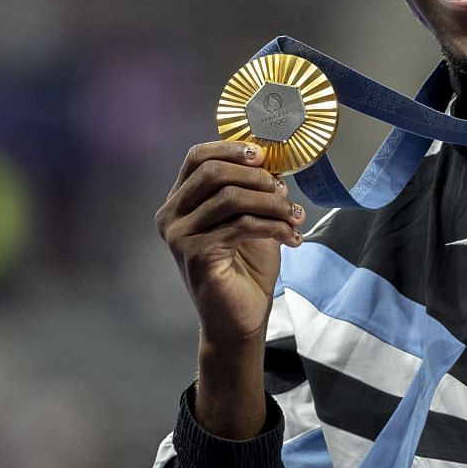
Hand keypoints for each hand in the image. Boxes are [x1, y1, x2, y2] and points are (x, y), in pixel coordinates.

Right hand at [155, 141, 304, 345]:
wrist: (241, 318)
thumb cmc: (245, 269)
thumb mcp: (252, 219)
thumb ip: (254, 191)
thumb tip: (272, 163)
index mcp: (180, 201)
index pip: (197, 157)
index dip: (231, 149)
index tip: (263, 156)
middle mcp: (172, 215)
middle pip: (213, 172)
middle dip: (256, 177)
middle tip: (284, 191)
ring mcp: (179, 235)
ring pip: (230, 198)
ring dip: (272, 204)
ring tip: (295, 218)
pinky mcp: (195, 254)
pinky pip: (240, 225)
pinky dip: (273, 226)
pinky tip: (291, 237)